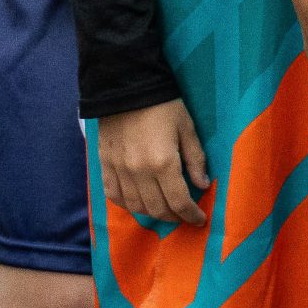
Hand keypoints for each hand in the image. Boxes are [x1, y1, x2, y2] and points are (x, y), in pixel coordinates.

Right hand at [97, 98, 209, 226]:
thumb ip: (195, 158)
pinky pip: (114, 196)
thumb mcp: (186, 128)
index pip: (178, 202)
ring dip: (153, 213)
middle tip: (185, 216)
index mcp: (163, 163)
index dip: (191, 215)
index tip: (199, 219)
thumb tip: (202, 185)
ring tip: (165, 210)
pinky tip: (138, 202)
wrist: (126, 88)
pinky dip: (127, 204)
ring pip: (136, 207)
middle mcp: (139, 173)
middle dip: (174, 217)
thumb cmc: (163, 106)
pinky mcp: (105, 166)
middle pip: (157, 209)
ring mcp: (119, 171)